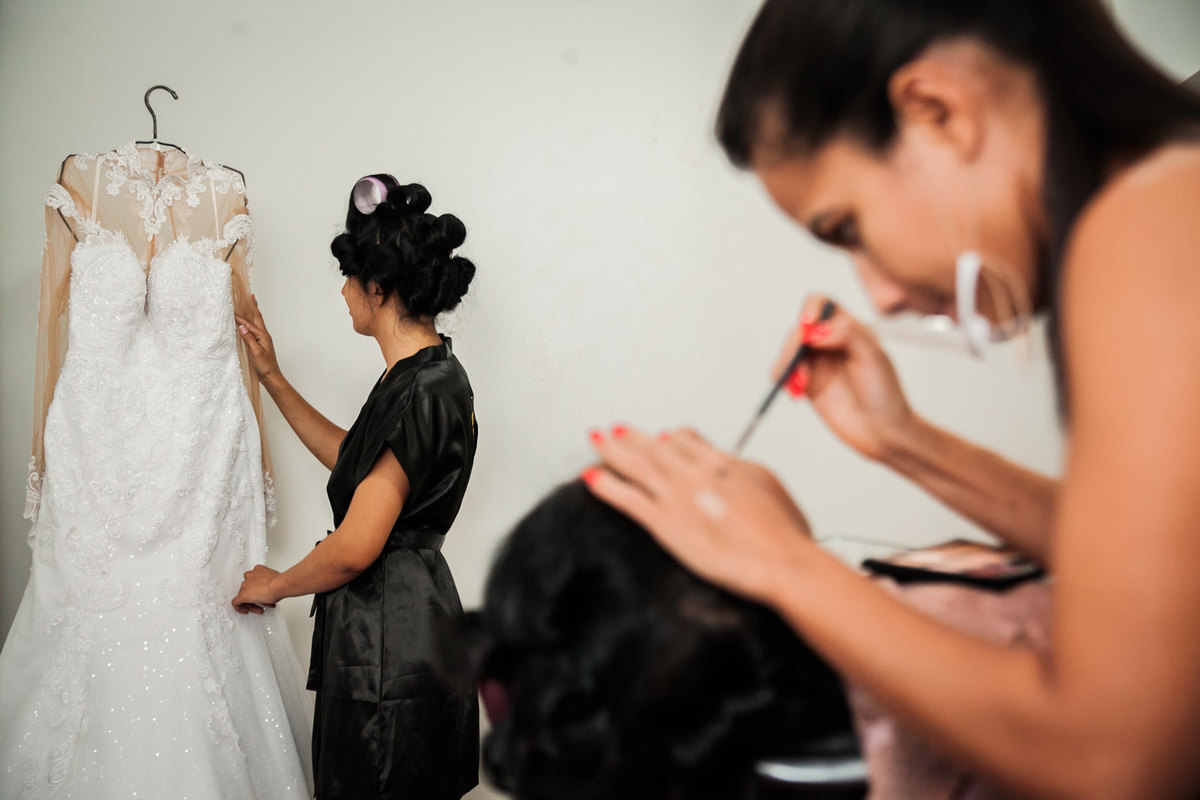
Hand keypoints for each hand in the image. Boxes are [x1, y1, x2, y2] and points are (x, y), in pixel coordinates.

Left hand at [232, 564, 280, 613]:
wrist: (279, 585)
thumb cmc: (280, 583)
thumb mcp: (275, 581)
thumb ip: (269, 583)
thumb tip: (271, 591)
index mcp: (257, 570)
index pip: (253, 580)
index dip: (258, 589)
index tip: (262, 593)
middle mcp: (249, 576)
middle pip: (247, 588)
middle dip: (255, 597)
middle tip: (261, 603)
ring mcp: (245, 585)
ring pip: (243, 595)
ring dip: (251, 603)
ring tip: (259, 609)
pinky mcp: (242, 595)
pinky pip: (236, 602)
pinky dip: (239, 607)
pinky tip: (245, 611)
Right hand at [234, 294, 281, 384]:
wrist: (271, 377)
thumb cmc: (265, 367)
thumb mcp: (256, 352)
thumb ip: (249, 339)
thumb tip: (242, 327)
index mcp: (263, 336)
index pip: (249, 324)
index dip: (240, 317)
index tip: (232, 311)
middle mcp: (264, 336)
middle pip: (257, 318)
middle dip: (254, 307)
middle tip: (251, 296)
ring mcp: (263, 340)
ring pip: (257, 323)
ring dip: (253, 314)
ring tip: (251, 305)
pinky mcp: (260, 345)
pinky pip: (255, 330)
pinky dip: (251, 323)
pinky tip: (248, 325)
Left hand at [585, 426, 813, 604]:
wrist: (782, 561)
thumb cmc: (787, 536)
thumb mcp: (773, 490)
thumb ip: (748, 475)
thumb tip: (740, 471)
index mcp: (724, 464)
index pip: (688, 441)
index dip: (669, 439)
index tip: (660, 438)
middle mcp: (698, 473)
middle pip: (657, 446)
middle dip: (634, 437)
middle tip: (617, 429)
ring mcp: (679, 495)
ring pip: (637, 464)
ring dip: (612, 449)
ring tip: (596, 439)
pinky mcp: (665, 522)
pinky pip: (627, 498)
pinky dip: (606, 485)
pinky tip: (590, 478)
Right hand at [779, 296, 917, 461]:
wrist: (883, 431)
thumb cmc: (885, 392)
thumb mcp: (874, 356)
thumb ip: (847, 334)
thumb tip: (815, 331)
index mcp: (848, 329)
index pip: (821, 304)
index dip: (810, 309)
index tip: (807, 325)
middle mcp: (829, 343)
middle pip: (798, 329)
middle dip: (793, 344)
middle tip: (798, 363)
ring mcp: (816, 364)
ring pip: (787, 352)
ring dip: (787, 365)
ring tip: (801, 384)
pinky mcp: (806, 385)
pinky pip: (782, 374)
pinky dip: (784, 380)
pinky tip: (797, 393)